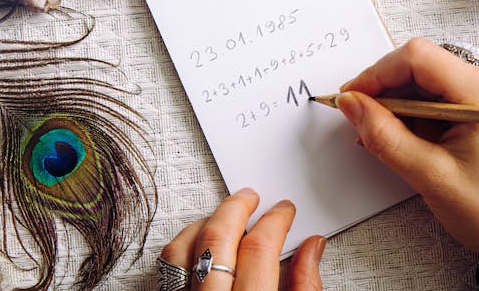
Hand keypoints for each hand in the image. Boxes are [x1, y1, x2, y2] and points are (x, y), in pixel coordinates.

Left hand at [159, 188, 325, 290]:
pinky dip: (183, 246)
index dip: (275, 222)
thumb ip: (305, 288)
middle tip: (251, 198)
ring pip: (182, 250)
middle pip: (216, 239)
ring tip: (223, 214)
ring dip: (204, 223)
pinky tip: (198, 241)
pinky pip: (167, 268)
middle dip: (236, 209)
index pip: (259, 249)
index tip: (283, 211)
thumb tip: (312, 249)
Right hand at [337, 38, 478, 269]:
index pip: (417, 58)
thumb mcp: (430, 175)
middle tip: (364, 123)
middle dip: (387, 93)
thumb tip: (352, 104)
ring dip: (402, 106)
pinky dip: (420, 114)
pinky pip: (443, 95)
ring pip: (429, 81)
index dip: (376, 74)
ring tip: (388, 140)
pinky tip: (410, 140)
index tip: (352, 97)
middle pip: (422, 66)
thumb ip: (384, 135)